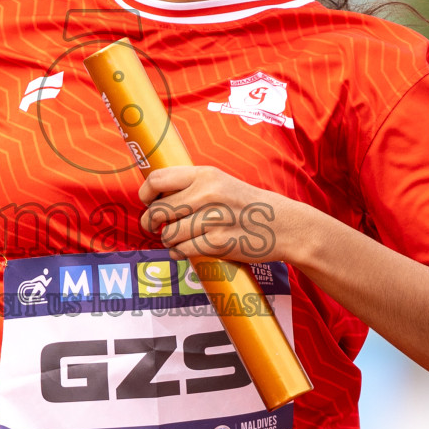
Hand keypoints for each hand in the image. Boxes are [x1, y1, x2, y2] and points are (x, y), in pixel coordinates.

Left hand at [137, 165, 304, 263]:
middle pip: (158, 210)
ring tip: (176, 240)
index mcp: (206, 175)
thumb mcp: (221, 182)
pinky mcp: (219, 243)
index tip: (147, 202)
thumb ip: (191, 185)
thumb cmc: (248, 205)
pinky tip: (184, 251)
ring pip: (168, 234)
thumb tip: (155, 196)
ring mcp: (213, 219)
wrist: (283, 225)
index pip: (158, 179)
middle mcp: (207, 194)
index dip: (145, 194)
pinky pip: (183, 250)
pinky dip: (178, 253)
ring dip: (167, 241)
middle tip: (155, 227)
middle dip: (151, 222)